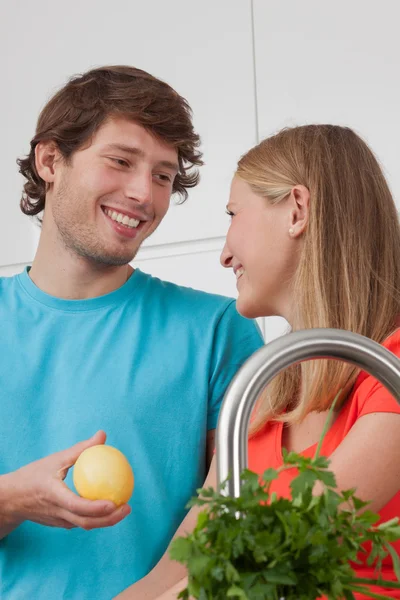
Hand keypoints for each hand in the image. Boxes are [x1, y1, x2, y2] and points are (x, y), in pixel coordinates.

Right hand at [3, 431, 130, 529]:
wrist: (12, 498)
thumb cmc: (34, 474)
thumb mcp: (56, 459)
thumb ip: (81, 449)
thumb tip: (102, 435)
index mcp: (53, 496)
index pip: (76, 506)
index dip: (95, 507)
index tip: (114, 503)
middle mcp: (56, 512)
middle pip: (85, 522)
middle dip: (109, 520)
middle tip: (127, 508)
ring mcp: (58, 521)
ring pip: (84, 525)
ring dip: (105, 521)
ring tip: (123, 508)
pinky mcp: (59, 524)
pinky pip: (80, 522)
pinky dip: (95, 517)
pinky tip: (108, 506)